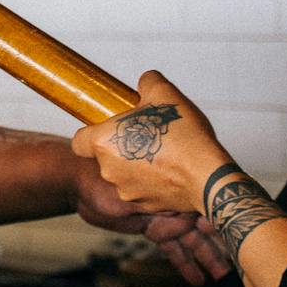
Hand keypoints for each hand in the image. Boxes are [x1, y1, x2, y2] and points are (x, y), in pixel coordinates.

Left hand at [71, 153, 231, 286]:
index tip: (220, 234)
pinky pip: (170, 246)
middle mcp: (169, 199)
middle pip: (199, 223)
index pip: (193, 206)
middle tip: (235, 259)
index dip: (205, 222)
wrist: (77, 179)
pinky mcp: (152, 226)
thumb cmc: (96, 178)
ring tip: (222, 276)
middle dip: (216, 242)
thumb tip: (174, 221)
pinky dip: (182, 261)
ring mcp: (162, 214)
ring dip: (205, 256)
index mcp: (166, 185)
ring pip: (188, 238)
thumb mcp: (118, 200)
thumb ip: (146, 211)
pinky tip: (196, 279)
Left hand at [72, 72, 229, 214]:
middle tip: (149, 135)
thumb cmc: (184, 136)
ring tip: (166, 153)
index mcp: (104, 143)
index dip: (91, 133)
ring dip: (139, 165)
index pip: (79, 141)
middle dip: (123, 146)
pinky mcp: (145, 205)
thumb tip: (145, 81)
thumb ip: (148, 82)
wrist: (208, 176)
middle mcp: (109, 171)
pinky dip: (154, 182)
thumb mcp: (165, 93)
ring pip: (125, 175)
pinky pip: (144, 190)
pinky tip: (174, 171)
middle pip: (106, 157)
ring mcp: (126, 191)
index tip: (110, 128)